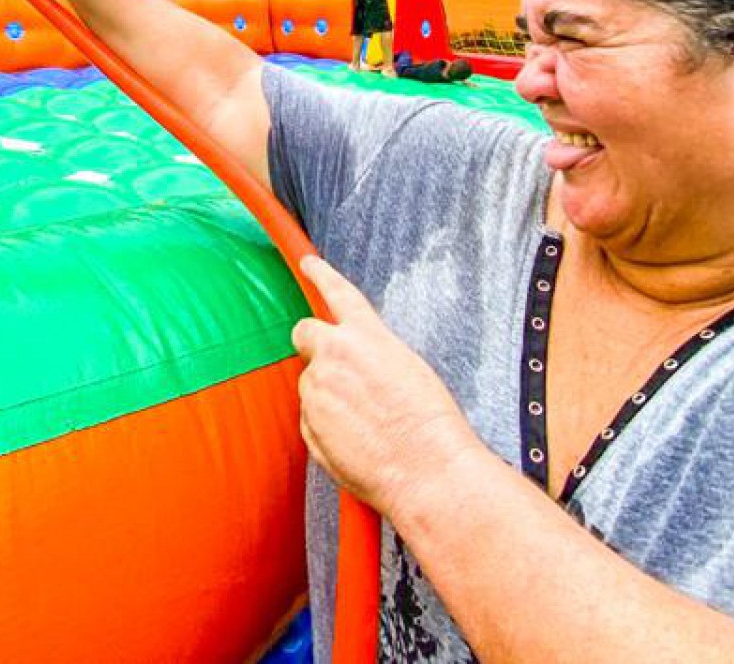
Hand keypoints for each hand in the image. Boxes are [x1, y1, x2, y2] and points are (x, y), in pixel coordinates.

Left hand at [291, 255, 481, 515]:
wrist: (427, 470)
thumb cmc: (429, 424)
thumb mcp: (407, 369)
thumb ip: (372, 355)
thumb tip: (354, 363)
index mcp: (367, 336)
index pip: (338, 293)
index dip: (321, 274)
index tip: (308, 263)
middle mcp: (335, 355)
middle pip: (304, 333)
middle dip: (312, 343)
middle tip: (333, 365)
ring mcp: (317, 390)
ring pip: (311, 383)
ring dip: (328, 395)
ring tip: (366, 423)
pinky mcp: (309, 423)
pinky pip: (312, 418)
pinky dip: (327, 427)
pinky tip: (358, 442)